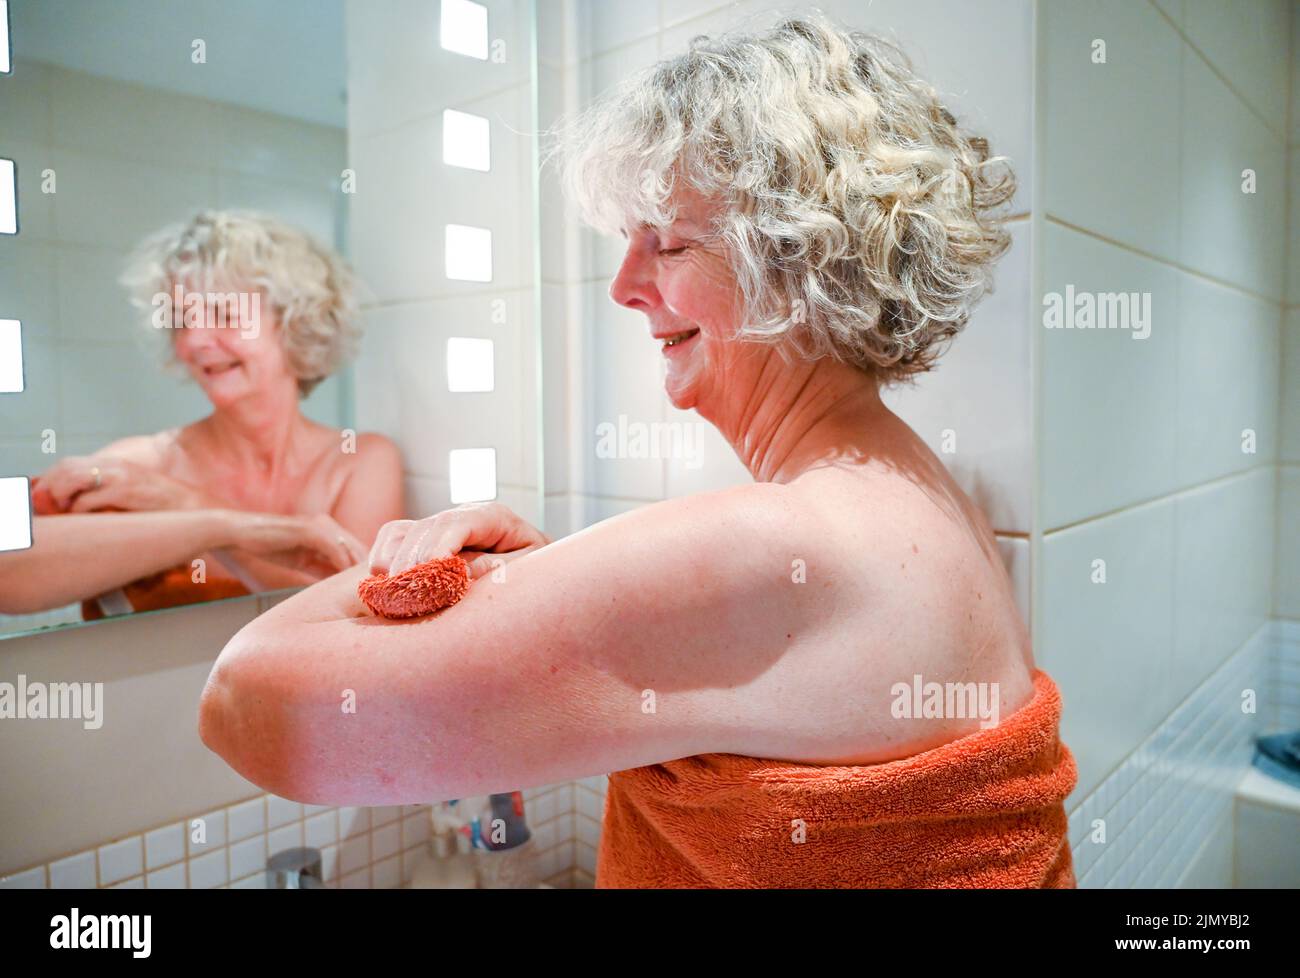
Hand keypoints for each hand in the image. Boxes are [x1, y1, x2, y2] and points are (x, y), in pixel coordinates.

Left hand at [38, 456, 208, 512]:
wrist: (195, 509)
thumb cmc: (163, 507)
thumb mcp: (132, 492)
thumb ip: (107, 492)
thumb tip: (77, 504)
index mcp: (114, 464)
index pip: (68, 463)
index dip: (51, 481)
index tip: (47, 500)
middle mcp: (114, 465)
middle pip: (65, 468)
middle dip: (52, 489)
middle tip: (54, 510)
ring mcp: (120, 476)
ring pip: (71, 480)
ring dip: (62, 499)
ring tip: (68, 514)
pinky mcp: (126, 492)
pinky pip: (87, 500)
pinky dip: (79, 512)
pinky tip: (87, 522)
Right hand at [227, 512, 366, 575]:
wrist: (239, 534)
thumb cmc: (267, 548)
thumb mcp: (300, 562)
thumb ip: (320, 571)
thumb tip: (337, 589)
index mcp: (327, 532)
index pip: (355, 550)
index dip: (364, 568)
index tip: (374, 587)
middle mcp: (328, 526)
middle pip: (359, 548)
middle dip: (367, 570)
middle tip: (377, 590)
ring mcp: (320, 526)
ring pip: (350, 548)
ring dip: (359, 569)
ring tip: (368, 588)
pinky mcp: (310, 530)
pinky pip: (334, 549)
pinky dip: (342, 565)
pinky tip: (345, 581)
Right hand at [369, 503, 549, 579]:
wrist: (532, 568)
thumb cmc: (531, 568)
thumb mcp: (525, 569)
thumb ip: (495, 568)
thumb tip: (459, 570)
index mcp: (493, 516)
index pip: (459, 523)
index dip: (440, 546)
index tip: (429, 570)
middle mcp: (462, 514)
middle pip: (427, 528)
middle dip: (414, 560)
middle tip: (406, 593)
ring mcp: (439, 522)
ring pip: (404, 532)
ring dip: (394, 562)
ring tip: (395, 593)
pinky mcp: (422, 534)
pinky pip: (392, 537)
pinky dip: (382, 558)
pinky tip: (385, 582)